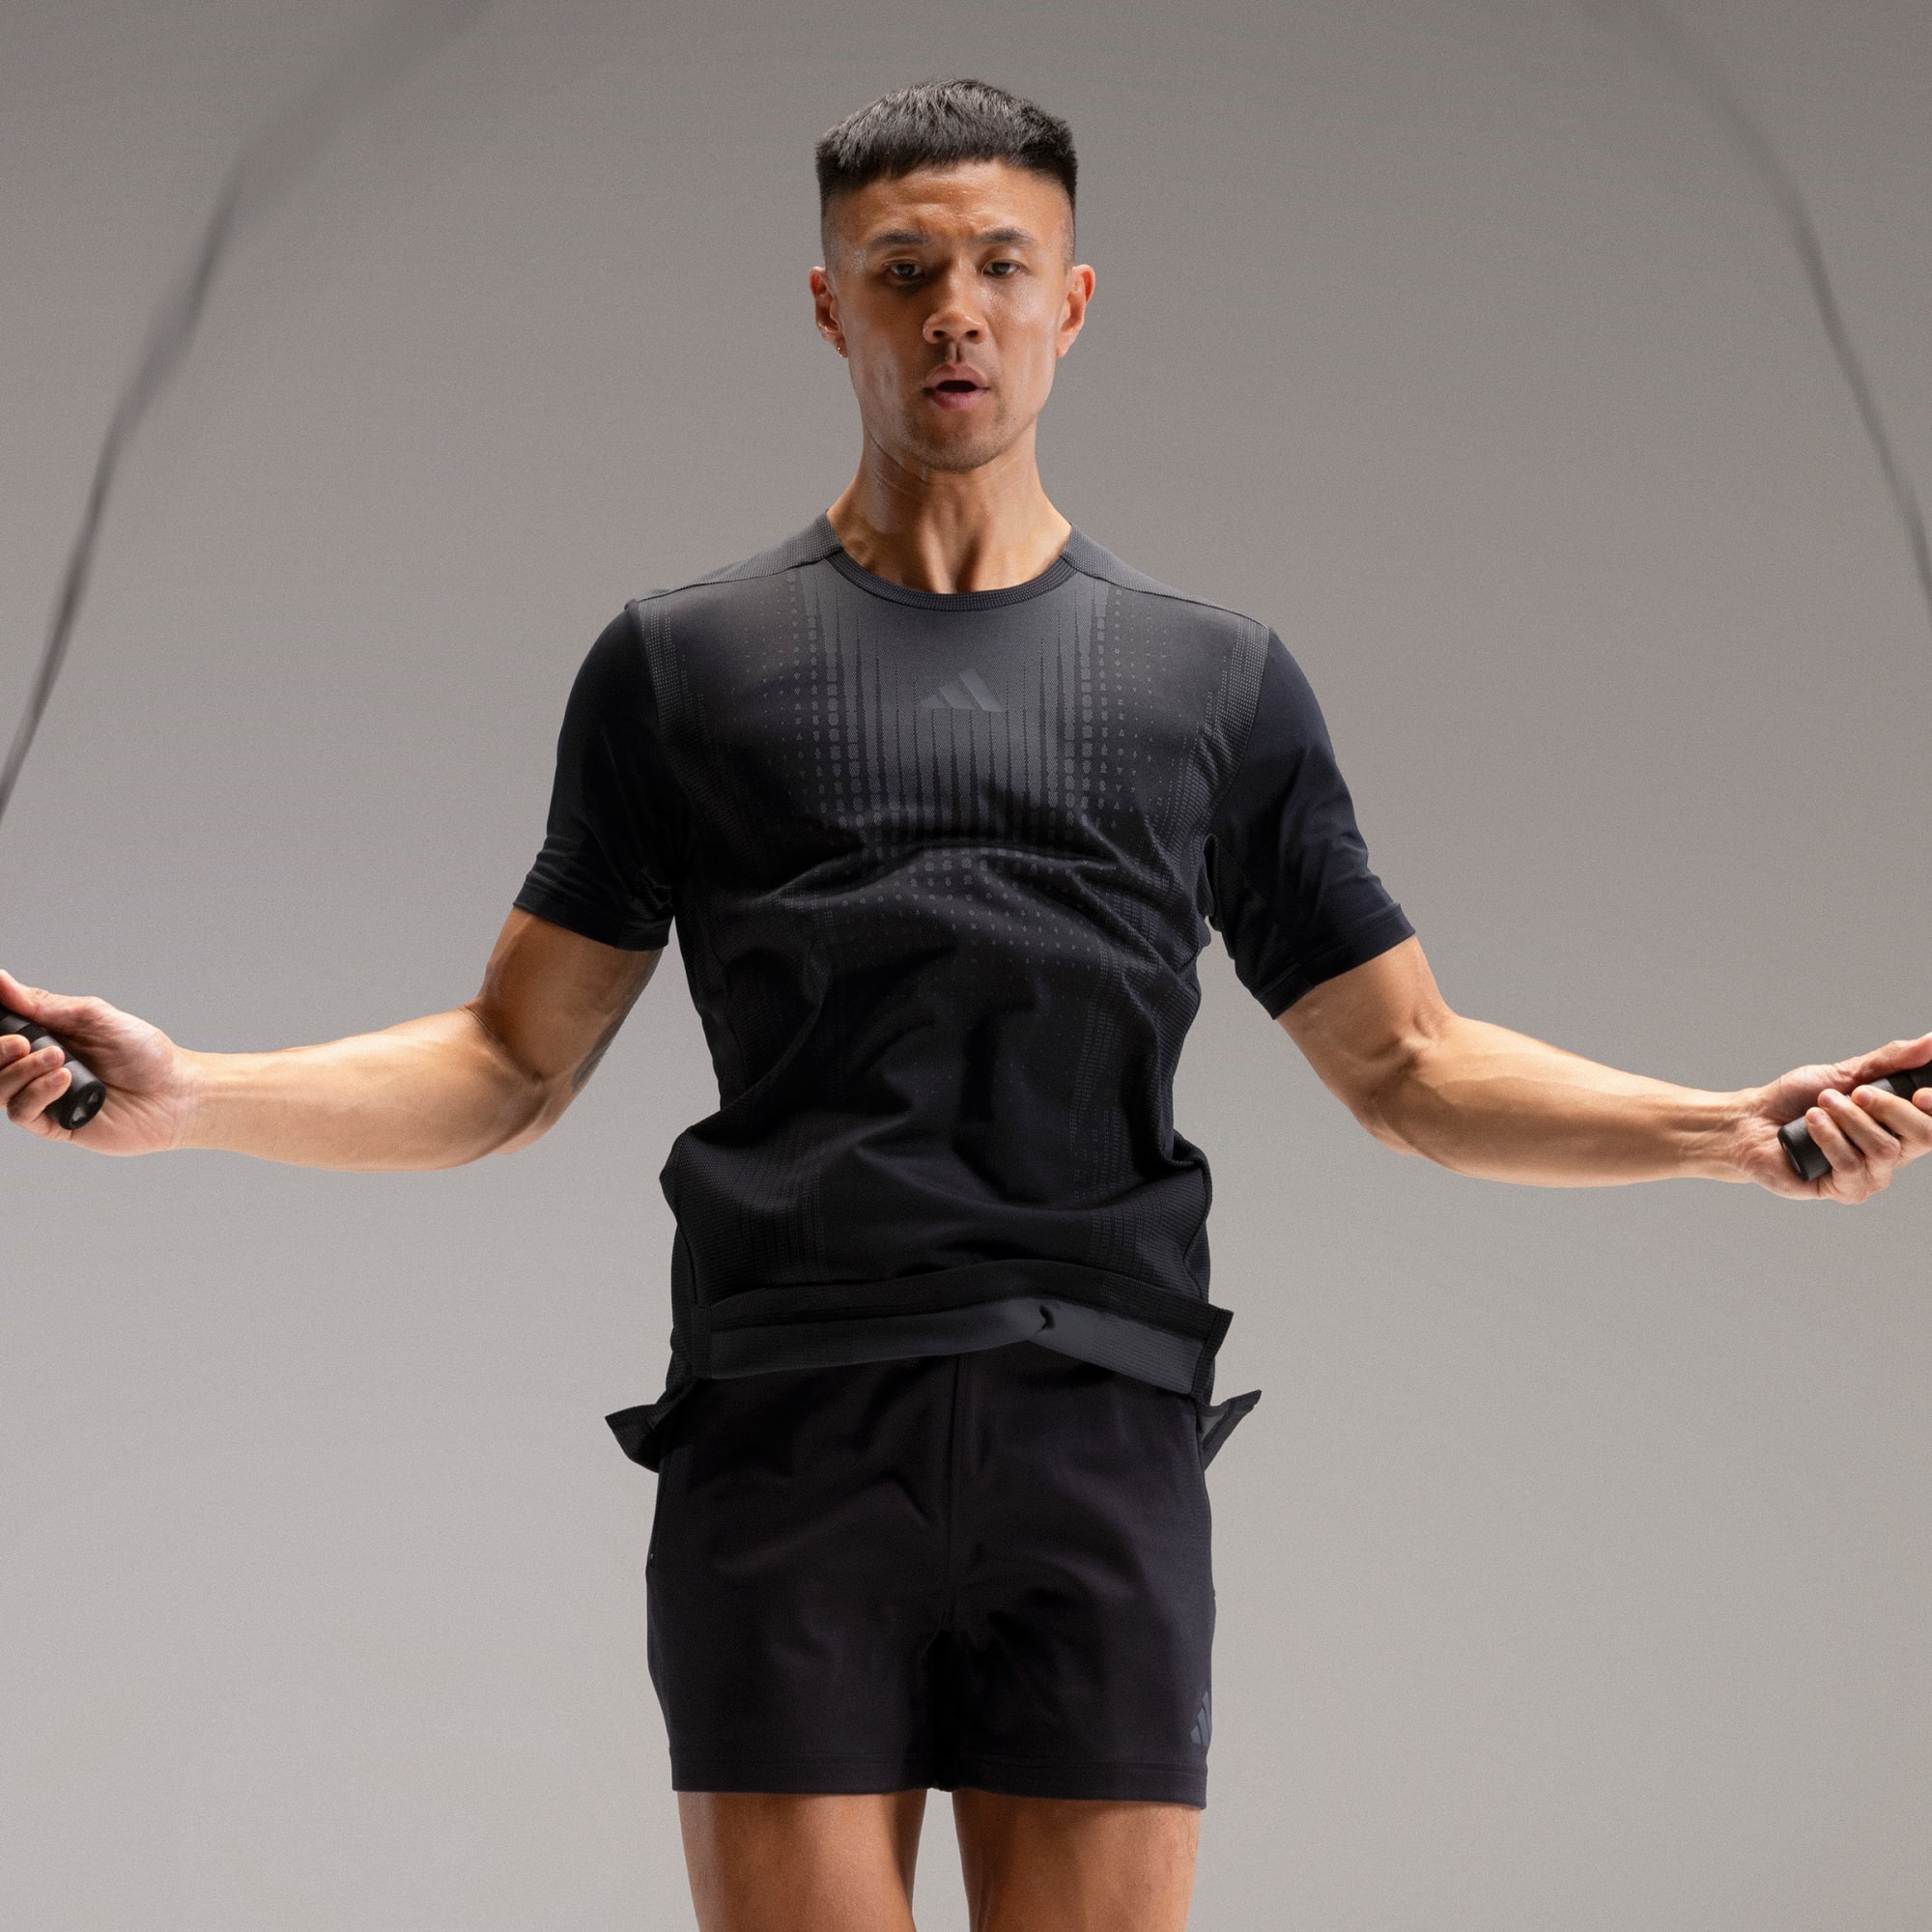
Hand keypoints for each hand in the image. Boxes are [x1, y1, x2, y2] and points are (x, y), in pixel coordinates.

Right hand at [0, 967, 194, 1154]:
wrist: (178, 1093)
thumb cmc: (145, 1054)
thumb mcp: (94, 1017)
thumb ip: (44, 1004)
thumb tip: (1, 980)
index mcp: (46, 1038)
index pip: (3, 1031)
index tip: (0, 1012)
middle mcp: (38, 1068)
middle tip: (21, 1042)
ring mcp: (44, 1097)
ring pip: (0, 1088)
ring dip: (21, 1071)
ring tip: (58, 1058)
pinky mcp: (54, 1125)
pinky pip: (22, 1112)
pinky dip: (36, 1093)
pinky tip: (63, 1079)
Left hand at [1736, 1033, 1931, 1202]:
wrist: (1752, 1120)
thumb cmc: (1799, 1099)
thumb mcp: (1845, 1073)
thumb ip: (1889, 1061)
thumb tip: (1930, 1041)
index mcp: (1900, 1125)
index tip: (1919, 1092)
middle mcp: (1893, 1153)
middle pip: (1923, 1136)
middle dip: (1889, 1107)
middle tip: (1855, 1092)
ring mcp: (1871, 1175)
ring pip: (1883, 1149)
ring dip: (1847, 1119)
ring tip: (1819, 1105)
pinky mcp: (1845, 1190)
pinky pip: (1852, 1166)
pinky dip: (1830, 1137)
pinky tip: (1811, 1122)